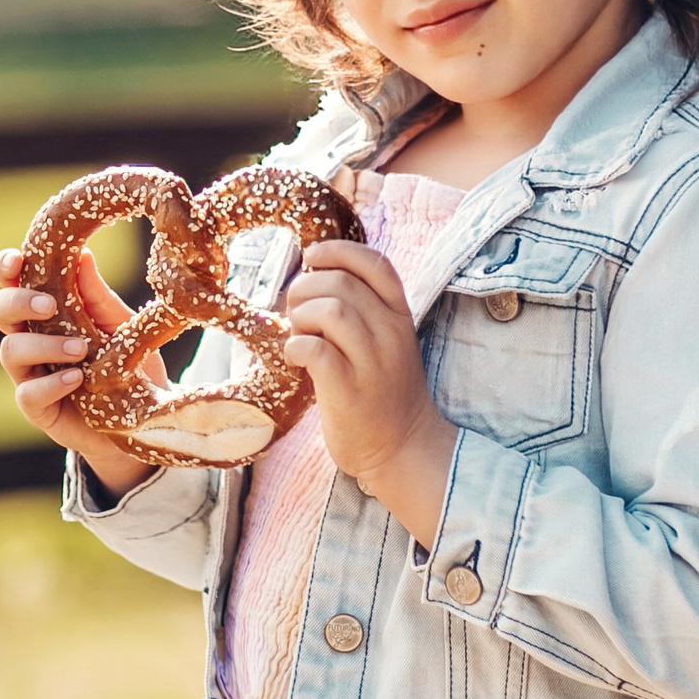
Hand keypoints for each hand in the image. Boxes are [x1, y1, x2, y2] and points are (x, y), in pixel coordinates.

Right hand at [0, 245, 154, 497]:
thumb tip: (82, 253)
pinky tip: (77, 377)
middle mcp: (29, 338)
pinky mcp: (37, 408)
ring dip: (44, 345)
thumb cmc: (124, 363)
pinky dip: (52, 383)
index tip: (17, 259)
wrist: (140, 418)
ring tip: (79, 349)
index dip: (6, 268)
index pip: (13, 283)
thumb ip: (95, 295)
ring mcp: (29, 374)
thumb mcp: (118, 324)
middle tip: (48, 305)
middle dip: (17, 302)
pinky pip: (28, 394)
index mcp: (44, 311)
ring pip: (10, 350)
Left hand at [281, 240, 457, 547]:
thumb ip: (361, 309)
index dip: (338, 251)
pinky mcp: (350, 391)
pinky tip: (295, 357)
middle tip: (295, 311)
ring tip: (298, 334)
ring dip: (301, 315)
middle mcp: (390, 334)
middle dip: (306, 288)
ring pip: (332, 310)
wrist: (402, 447)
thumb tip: (310, 277)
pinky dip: (296, 345)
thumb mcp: (385, 341)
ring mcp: (372, 363)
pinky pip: (316, 350)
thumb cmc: (381, 390)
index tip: (312, 257)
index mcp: (399, 316)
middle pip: (342, 283)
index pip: (375, 264)